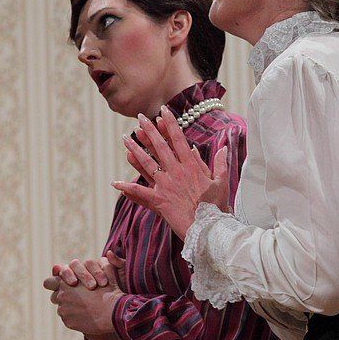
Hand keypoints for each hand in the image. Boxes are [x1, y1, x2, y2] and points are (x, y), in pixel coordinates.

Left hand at [44, 261, 123, 334]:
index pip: (48, 283)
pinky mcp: (68, 322)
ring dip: (69, 308)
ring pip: (62, 308)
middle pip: (54, 297)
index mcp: (65, 282)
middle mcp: (61, 296)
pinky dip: (75, 318)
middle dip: (62, 297)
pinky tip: (87, 316)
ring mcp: (64, 310)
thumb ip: (91, 266)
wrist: (113, 312)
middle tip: (75, 298)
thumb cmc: (108, 290)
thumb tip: (91, 258)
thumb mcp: (101, 272)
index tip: (58, 286)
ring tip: (84, 308)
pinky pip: (68, 319)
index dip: (53, 284)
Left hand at [112, 106, 231, 239]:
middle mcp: (177, 172)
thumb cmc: (217, 207)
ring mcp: (166, 185)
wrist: (210, 228)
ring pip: (147, 163)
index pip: (178, 139)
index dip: (170, 124)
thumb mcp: (221, 182)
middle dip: (149, 131)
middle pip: (160, 147)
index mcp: (191, 166)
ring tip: (125, 138)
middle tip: (140, 118)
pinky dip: (127, 188)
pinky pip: (140, 193)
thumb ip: (220, 163)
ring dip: (135, 150)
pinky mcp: (159, 201)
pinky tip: (115, 183)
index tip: (163, 111)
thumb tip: (223, 148)